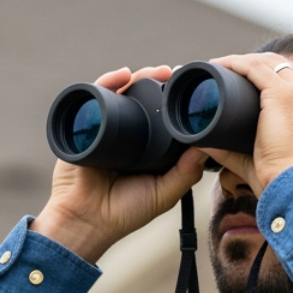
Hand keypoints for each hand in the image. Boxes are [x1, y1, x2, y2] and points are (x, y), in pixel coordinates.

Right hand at [31, 66, 208, 263]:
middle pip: (142, 100)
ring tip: (156, 72)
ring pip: (122, 95)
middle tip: (174, 75)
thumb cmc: (123, 213)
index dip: (174, 104)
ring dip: (138, 78)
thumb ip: (186, 173)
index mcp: (146, 150)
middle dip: (158, 84)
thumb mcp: (163, 194)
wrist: (84, 220)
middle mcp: (126, 135)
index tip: (191, 91)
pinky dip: (106, 81)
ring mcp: (104, 129)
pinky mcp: (85, 126)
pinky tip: (122, 75)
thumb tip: (208, 146)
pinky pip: (95, 98)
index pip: (162, 119)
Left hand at [202, 53, 292, 197]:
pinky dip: (235, 64)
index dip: (267, 77)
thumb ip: (236, 151)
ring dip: (242, 62)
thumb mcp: (266, 162)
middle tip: (228, 72)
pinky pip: (256, 68)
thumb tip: (206, 144)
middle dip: (254, 65)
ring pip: (268, 62)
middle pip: (282, 66)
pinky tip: (219, 66)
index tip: (244, 82)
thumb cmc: (287, 185)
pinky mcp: (286, 94)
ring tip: (218, 67)